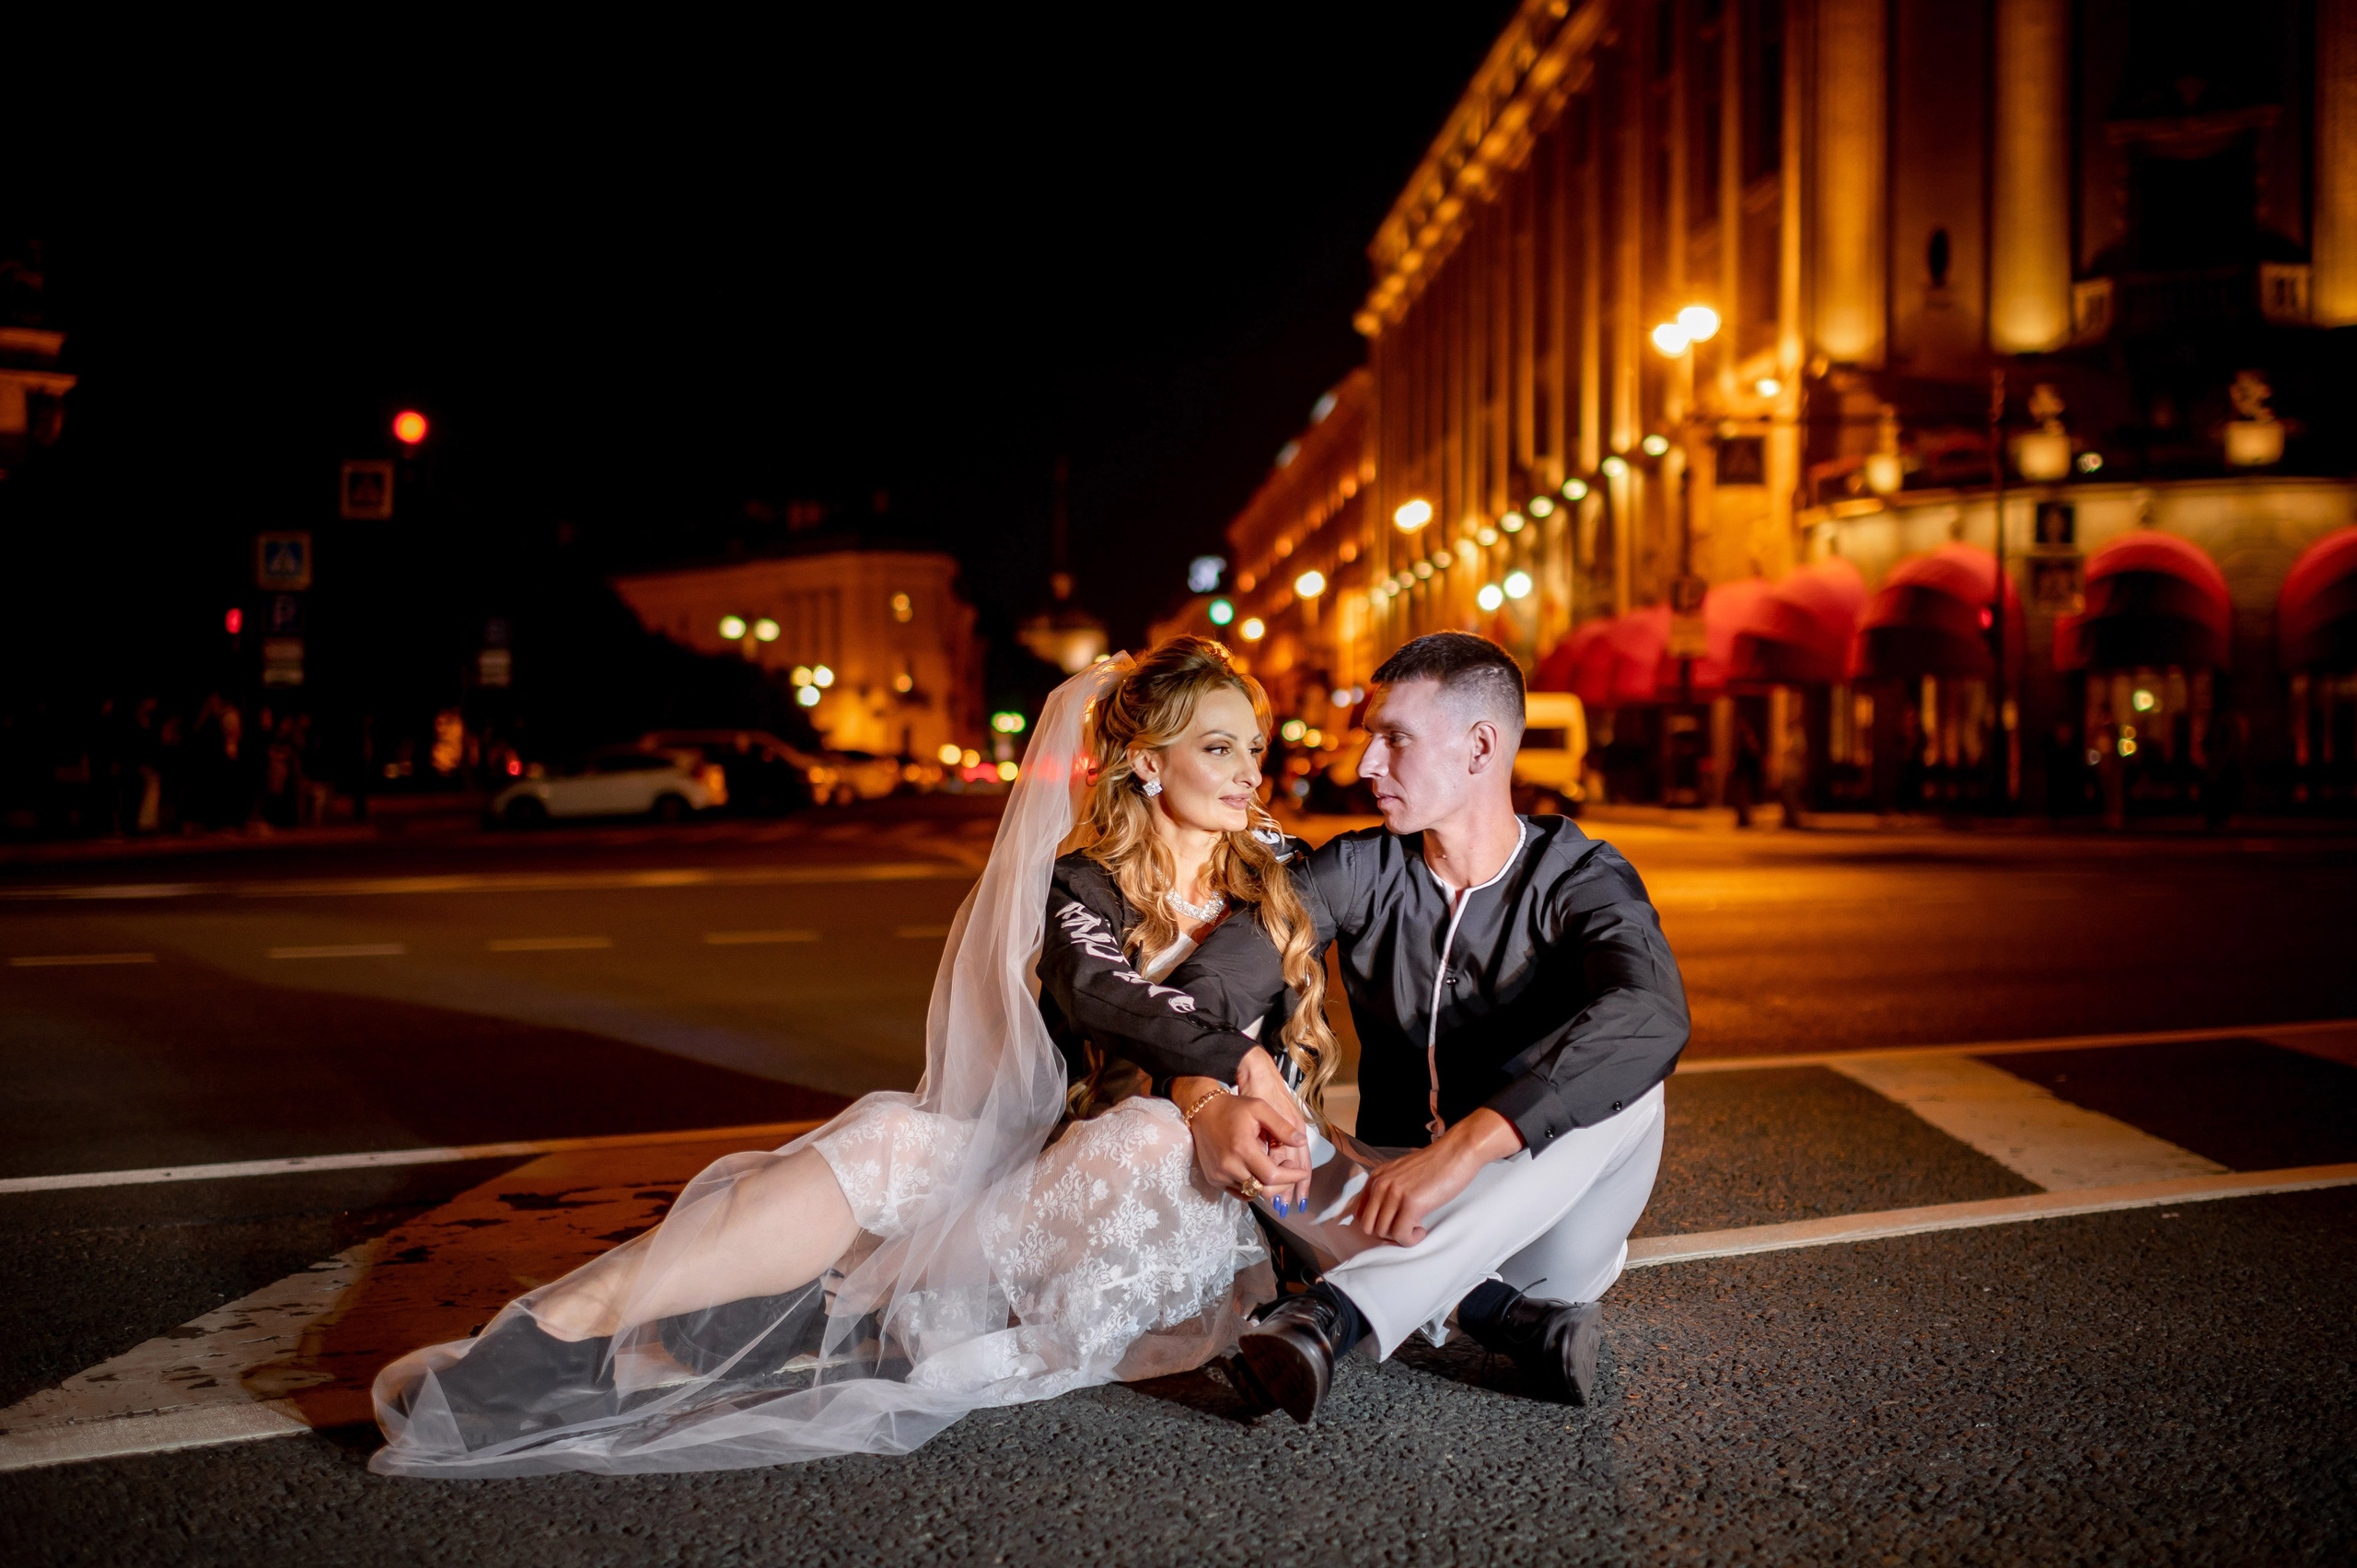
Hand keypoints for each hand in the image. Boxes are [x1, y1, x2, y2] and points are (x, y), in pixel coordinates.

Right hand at [1229, 1048, 1312, 1209]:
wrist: (1203, 1112)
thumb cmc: (1233, 1108)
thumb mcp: (1259, 1108)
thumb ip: (1281, 1126)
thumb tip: (1302, 1142)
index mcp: (1242, 1148)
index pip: (1272, 1176)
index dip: (1291, 1177)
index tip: (1303, 1173)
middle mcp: (1229, 1166)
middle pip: (1264, 1190)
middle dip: (1283, 1184)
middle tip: (1288, 1167)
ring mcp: (1220, 1175)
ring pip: (1252, 1193)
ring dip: (1268, 1185)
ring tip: (1273, 1167)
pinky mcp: (1214, 1179)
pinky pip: (1240, 1192)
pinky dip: (1253, 1187)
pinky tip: (1257, 1172)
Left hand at [1344, 1108, 1522, 1245]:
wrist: (1457, 1152)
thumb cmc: (1436, 1165)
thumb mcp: (1403, 1173)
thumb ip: (1390, 1189)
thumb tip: (1385, 1216)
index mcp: (1377, 1177)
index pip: (1360, 1213)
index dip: (1376, 1224)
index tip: (1394, 1224)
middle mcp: (1381, 1184)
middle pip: (1369, 1226)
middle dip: (1387, 1234)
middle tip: (1405, 1228)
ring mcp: (1395, 1193)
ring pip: (1384, 1233)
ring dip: (1401, 1236)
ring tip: (1417, 1226)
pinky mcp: (1411, 1203)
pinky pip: (1401, 1235)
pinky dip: (1411, 1239)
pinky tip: (1422, 1229)